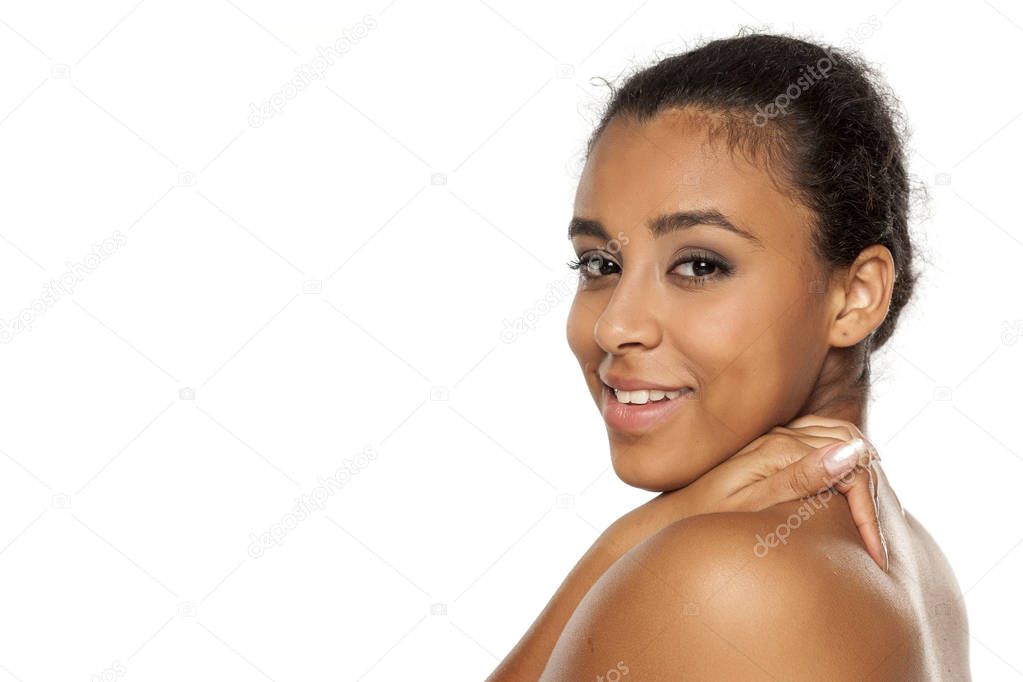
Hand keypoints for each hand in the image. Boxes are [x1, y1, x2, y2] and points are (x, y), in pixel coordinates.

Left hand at [684, 414, 887, 570]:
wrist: (673, 513)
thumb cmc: (708, 514)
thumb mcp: (754, 504)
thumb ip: (801, 478)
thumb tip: (851, 453)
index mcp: (781, 447)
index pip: (850, 467)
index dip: (869, 512)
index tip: (874, 554)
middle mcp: (783, 434)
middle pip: (852, 447)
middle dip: (872, 492)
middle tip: (877, 542)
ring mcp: (779, 436)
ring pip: (844, 440)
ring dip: (864, 472)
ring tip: (870, 521)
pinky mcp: (776, 446)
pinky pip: (825, 441)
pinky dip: (846, 461)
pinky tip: (848, 493)